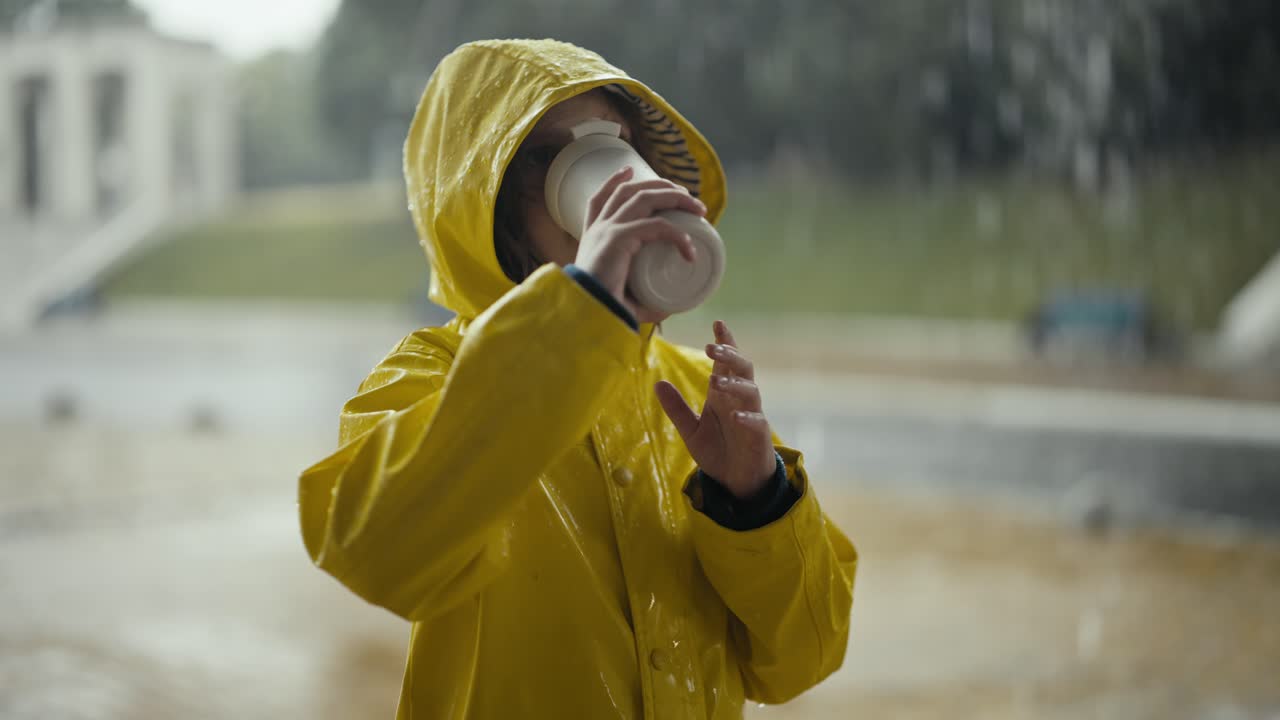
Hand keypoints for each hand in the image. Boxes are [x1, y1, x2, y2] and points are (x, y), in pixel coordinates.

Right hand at [575, 166, 705, 324]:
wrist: (586, 316)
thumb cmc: (603, 310)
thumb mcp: (624, 298)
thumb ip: (645, 299)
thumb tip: (669, 306)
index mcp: (593, 237)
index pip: (600, 199)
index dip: (614, 181)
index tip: (630, 169)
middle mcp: (599, 228)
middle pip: (630, 190)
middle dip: (661, 186)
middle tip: (686, 195)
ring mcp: (608, 230)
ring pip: (645, 197)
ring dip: (675, 198)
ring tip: (699, 209)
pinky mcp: (619, 239)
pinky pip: (657, 226)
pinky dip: (678, 235)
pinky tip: (690, 249)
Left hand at [655, 320, 776, 499]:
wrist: (736, 481)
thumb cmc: (718, 451)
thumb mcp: (690, 430)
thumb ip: (676, 408)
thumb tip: (657, 383)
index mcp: (723, 394)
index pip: (726, 362)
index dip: (725, 342)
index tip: (718, 322)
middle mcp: (739, 400)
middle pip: (742, 368)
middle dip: (729, 355)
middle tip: (711, 346)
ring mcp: (752, 416)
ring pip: (751, 390)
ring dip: (734, 384)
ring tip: (715, 380)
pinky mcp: (759, 436)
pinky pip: (757, 421)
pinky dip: (747, 417)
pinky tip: (734, 417)